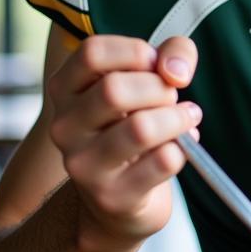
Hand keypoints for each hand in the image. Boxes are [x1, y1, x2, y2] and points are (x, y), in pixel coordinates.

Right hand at [45, 34, 200, 251]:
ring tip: (186, 118)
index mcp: (65, 89)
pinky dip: (184, 149)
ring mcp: (84, 165)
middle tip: (171, 97)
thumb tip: (175, 71)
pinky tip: (181, 148)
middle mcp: (64, 127)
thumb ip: (171, 53)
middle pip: (115, 90)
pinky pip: (163, 161)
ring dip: (177, 118)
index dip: (136, 51)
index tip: (155, 64)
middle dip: (159, 89)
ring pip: (141, 128)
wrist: (119, 200)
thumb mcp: (149, 80)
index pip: (92, 53)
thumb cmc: (134, 124)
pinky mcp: (112, 196)